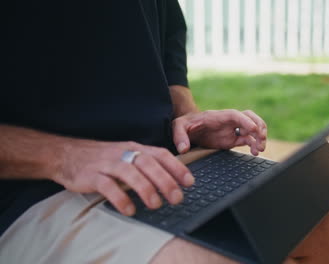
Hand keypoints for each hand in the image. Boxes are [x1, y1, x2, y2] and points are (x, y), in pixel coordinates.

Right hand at [54, 139, 193, 215]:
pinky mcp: (92, 175)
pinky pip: (108, 186)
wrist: (66, 154)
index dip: (177, 167)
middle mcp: (123, 153)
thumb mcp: (126, 155)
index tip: (189, 181)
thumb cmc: (102, 158)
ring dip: (146, 189)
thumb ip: (145, 164)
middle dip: (166, 181)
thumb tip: (171, 179)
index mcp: (134, 147)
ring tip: (156, 205)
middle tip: (177, 198)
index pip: (160, 154)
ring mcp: (107, 163)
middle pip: (149, 164)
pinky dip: (120, 198)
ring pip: (131, 173)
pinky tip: (130, 210)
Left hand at [172, 109, 267, 154]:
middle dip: (258, 125)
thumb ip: (180, 136)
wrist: (187, 128)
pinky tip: (255, 152)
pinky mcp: (233, 139)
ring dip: (259, 136)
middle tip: (261, 138)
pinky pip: (248, 139)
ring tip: (260, 149)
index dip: (246, 121)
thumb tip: (183, 148)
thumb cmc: (183, 124)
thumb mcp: (178, 127)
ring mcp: (232, 130)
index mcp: (218, 116)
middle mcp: (228, 121)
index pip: (236, 115)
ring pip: (252, 128)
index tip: (253, 129)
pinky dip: (254, 145)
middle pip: (250, 117)